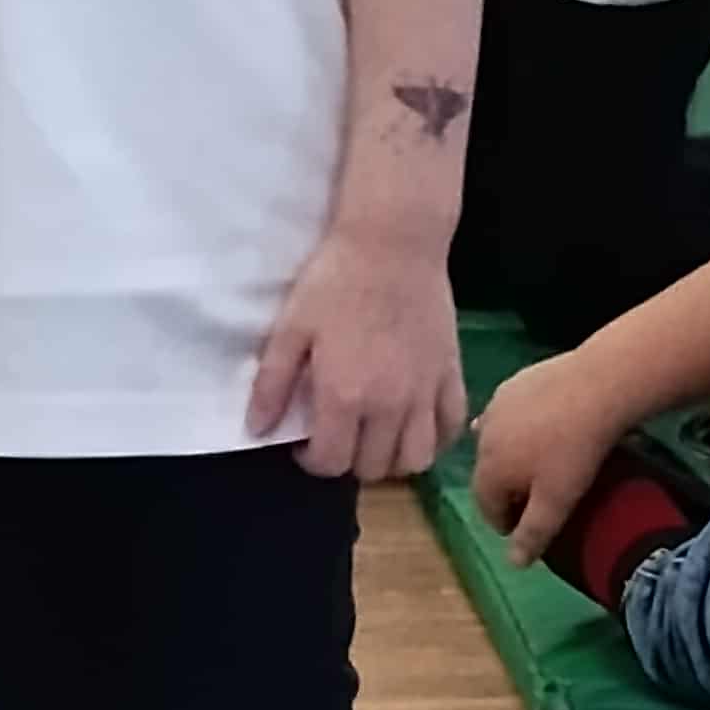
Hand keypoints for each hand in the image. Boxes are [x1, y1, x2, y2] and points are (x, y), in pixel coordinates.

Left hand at [251, 227, 464, 483]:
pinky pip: (450, 427)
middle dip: (349, 459)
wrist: (393, 242)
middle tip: (338, 433)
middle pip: (373, 467)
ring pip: (416, 459)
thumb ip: (272, 384)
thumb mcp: (290, 328)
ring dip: (393, 458)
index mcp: (344, 397)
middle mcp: (389, 406)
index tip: (305, 441)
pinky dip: (435, 436)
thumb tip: (258, 430)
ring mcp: (426, 392)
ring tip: (376, 435)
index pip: (331, 463)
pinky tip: (415, 422)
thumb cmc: (335, 281)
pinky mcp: (451, 373)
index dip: (312, 461)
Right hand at [471, 352, 630, 569]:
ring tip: (543, 462)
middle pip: (489, 474)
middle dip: (508, 490)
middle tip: (539, 498)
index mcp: (488, 469)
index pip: (487, 508)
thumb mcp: (557, 502)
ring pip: (498, 443)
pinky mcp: (514, 383)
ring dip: (512, 457)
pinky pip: (510, 415)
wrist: (596, 386)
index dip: (507, 522)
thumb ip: (533, 534)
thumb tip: (512, 563)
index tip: (530, 527)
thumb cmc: (575, 451)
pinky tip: (540, 427)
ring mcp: (496, 406)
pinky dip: (520, 428)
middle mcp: (482, 438)